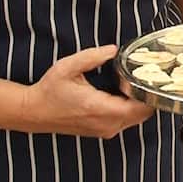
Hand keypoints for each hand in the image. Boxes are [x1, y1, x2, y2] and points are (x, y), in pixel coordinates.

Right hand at [22, 45, 154, 138]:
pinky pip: (125, 121)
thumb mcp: (68, 66)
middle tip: (144, 76)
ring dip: (139, 103)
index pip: (139, 108)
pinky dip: (130, 109)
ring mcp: (104, 131)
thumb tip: (114, 49)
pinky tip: (123, 94)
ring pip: (136, 119)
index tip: (148, 76)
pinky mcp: (102, 132)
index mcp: (99, 108)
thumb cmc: (49, 90)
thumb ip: (93, 56)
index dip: (148, 92)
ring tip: (134, 83)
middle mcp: (105, 124)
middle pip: (142, 114)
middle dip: (147, 96)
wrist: (34, 112)